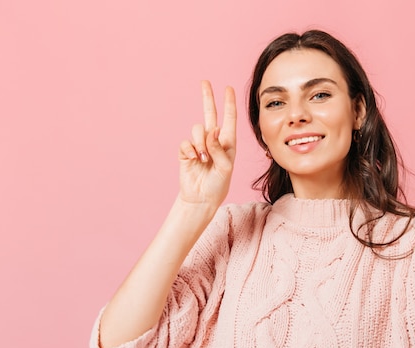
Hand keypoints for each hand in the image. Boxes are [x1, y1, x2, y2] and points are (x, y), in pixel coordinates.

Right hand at [178, 80, 236, 207]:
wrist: (201, 198)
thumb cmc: (218, 184)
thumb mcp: (225, 167)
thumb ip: (219, 148)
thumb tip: (211, 130)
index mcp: (227, 142)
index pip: (229, 119)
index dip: (229, 103)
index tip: (229, 88)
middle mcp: (213, 140)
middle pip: (209, 114)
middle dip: (207, 98)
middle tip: (205, 82)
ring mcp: (199, 145)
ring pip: (197, 129)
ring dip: (201, 143)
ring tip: (203, 159)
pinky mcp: (186, 151)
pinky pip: (186, 142)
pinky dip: (191, 150)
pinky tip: (195, 160)